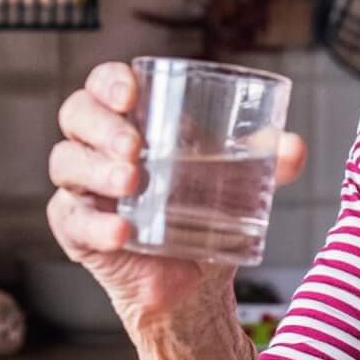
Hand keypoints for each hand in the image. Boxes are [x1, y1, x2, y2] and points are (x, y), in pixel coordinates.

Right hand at [45, 61, 306, 330]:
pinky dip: (97, 224)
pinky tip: (121, 231)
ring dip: (98, 170)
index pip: (105, 84)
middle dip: (104, 126)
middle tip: (136, 147)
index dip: (109, 81)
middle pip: (76, 115)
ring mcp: (81, 186)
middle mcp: (97, 145)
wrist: (194, 278)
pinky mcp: (76, 229)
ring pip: (66, 162)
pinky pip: (72, 220)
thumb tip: (293, 147)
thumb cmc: (205, 209)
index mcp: (131, 118)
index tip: (132, 93)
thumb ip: (266, 159)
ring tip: (133, 183)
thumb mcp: (238, 180)